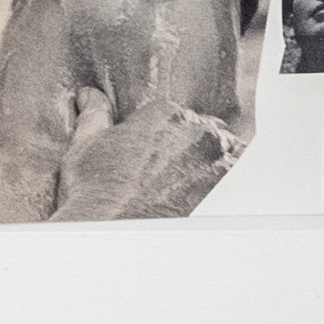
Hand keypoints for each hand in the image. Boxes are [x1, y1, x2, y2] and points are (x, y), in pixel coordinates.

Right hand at [47, 86, 248, 220]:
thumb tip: (89, 95)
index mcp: (165, 113)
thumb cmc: (94, 190)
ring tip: (183, 183)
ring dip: (210, 160)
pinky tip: (204, 190)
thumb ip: (94, 115)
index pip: (173, 116)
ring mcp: (218, 154)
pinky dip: (226, 176)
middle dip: (187, 145)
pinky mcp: (231, 181)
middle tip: (165, 172)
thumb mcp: (85, 146)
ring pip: (223, 148)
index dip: (161, 137)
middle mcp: (198, 128)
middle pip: (200, 130)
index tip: (151, 156)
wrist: (112, 228)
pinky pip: (238, 170)